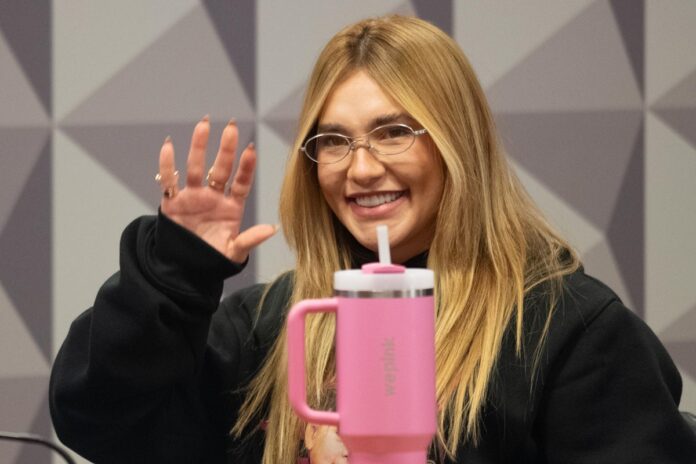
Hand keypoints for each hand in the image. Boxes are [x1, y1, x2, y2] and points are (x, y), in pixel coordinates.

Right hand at [156, 116, 276, 262]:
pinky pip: (169, 181)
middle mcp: (212, 196)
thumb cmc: (212, 259)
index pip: (240, 182)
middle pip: (220, 168)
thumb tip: (272, 229)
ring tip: (204, 125)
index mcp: (231, 207)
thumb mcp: (234, 252)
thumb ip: (250, 239)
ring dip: (199, 147)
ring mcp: (192, 197)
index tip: (251, 149)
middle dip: (226, 148)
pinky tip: (169, 145)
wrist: (185, 268)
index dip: (245, 167)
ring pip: (196, 167)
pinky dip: (167, 164)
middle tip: (231, 127)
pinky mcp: (172, 202)